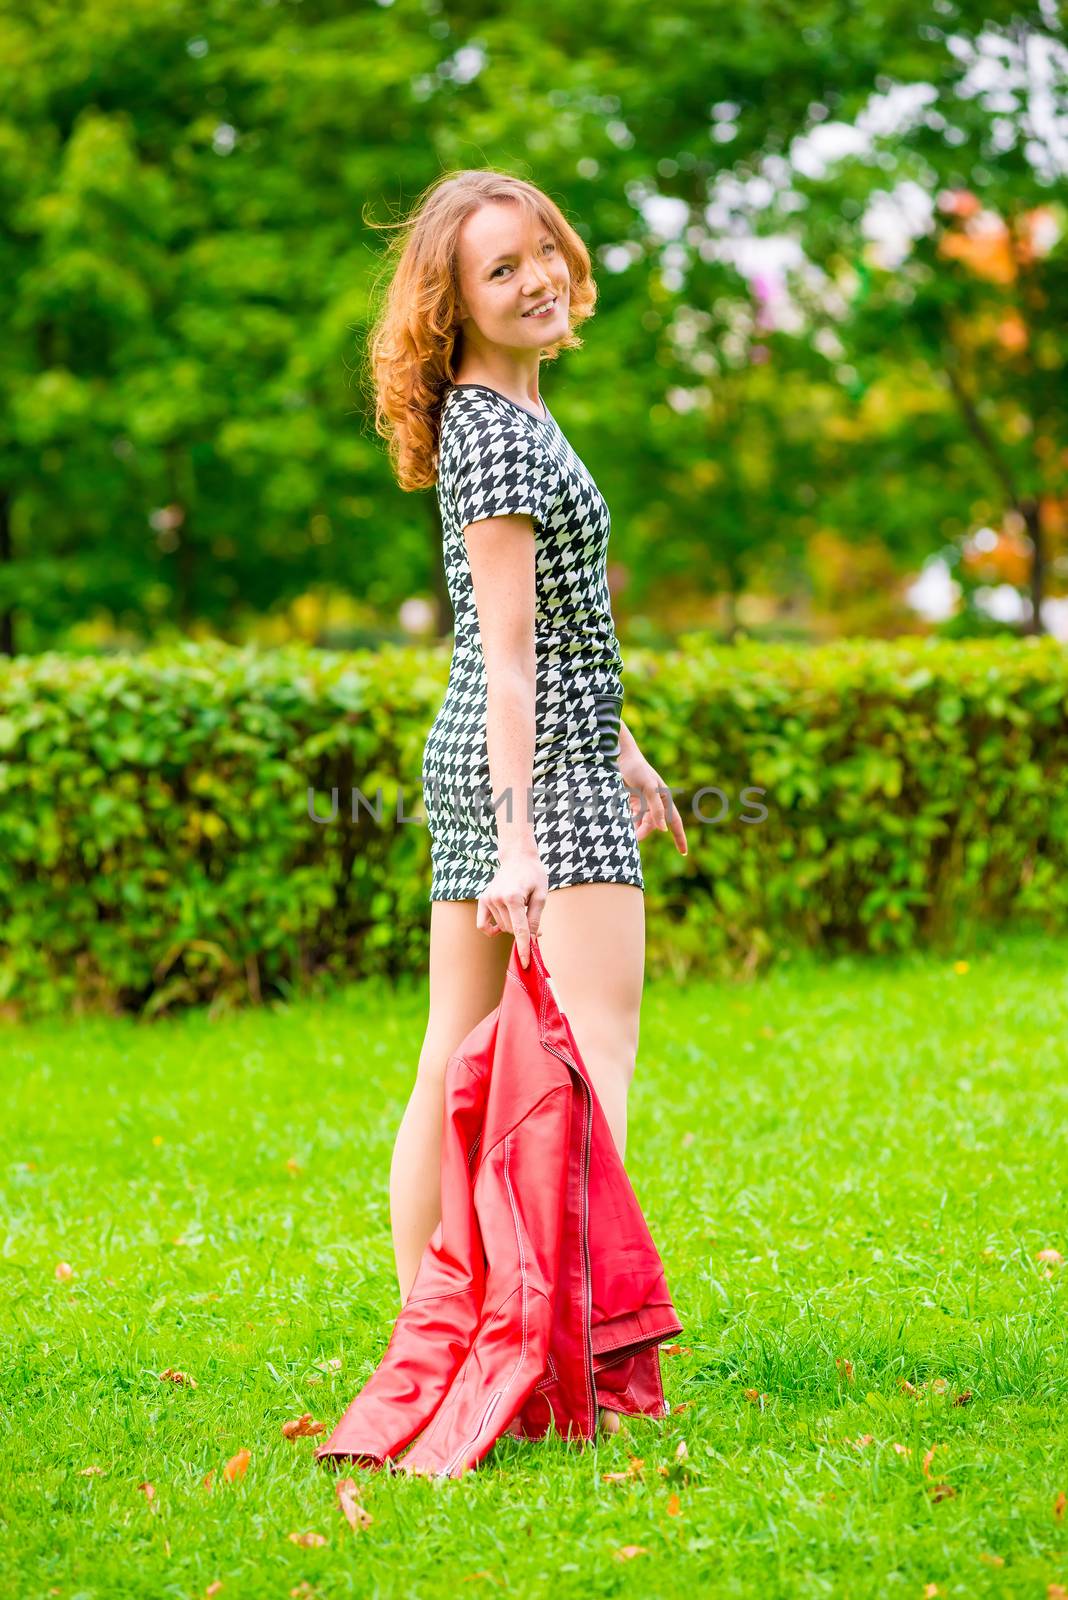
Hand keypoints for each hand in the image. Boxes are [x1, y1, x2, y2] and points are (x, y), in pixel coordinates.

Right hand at [476, 843, 548, 968]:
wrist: (517, 857)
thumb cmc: (533, 875)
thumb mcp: (541, 895)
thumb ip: (535, 918)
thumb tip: (532, 939)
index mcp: (514, 897)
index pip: (519, 929)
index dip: (524, 948)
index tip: (525, 963)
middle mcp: (497, 899)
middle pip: (511, 929)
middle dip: (523, 930)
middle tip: (534, 920)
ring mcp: (488, 899)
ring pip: (501, 927)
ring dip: (512, 925)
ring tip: (521, 909)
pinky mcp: (482, 899)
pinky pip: (483, 924)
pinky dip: (492, 929)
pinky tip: (501, 926)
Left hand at [617, 743, 687, 856]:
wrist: (619, 756)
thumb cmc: (636, 768)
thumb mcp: (647, 788)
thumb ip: (655, 809)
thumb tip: (663, 830)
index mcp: (664, 798)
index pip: (675, 822)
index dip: (680, 838)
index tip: (684, 853)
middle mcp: (655, 802)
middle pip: (652, 825)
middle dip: (643, 833)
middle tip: (633, 841)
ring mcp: (643, 801)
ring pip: (640, 822)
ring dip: (633, 828)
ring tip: (623, 832)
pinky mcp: (631, 800)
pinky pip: (631, 816)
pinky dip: (626, 821)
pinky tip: (618, 824)